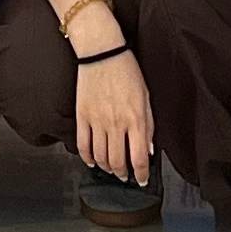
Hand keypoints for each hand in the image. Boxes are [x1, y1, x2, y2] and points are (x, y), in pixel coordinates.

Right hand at [72, 48, 155, 181]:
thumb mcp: (146, 97)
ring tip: (111, 170)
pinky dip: (87, 158)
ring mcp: (97, 121)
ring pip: (100, 157)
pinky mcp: (82, 116)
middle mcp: (116, 123)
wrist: (102, 51)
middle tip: (125, 176)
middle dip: (122, 174)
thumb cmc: (127, 70)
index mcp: (135, 119)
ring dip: (106, 168)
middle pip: (117, 162)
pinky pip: (82, 144)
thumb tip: (148, 148)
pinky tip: (92, 161)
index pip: (138, 157)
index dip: (141, 174)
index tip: (142, 180)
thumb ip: (148, 124)